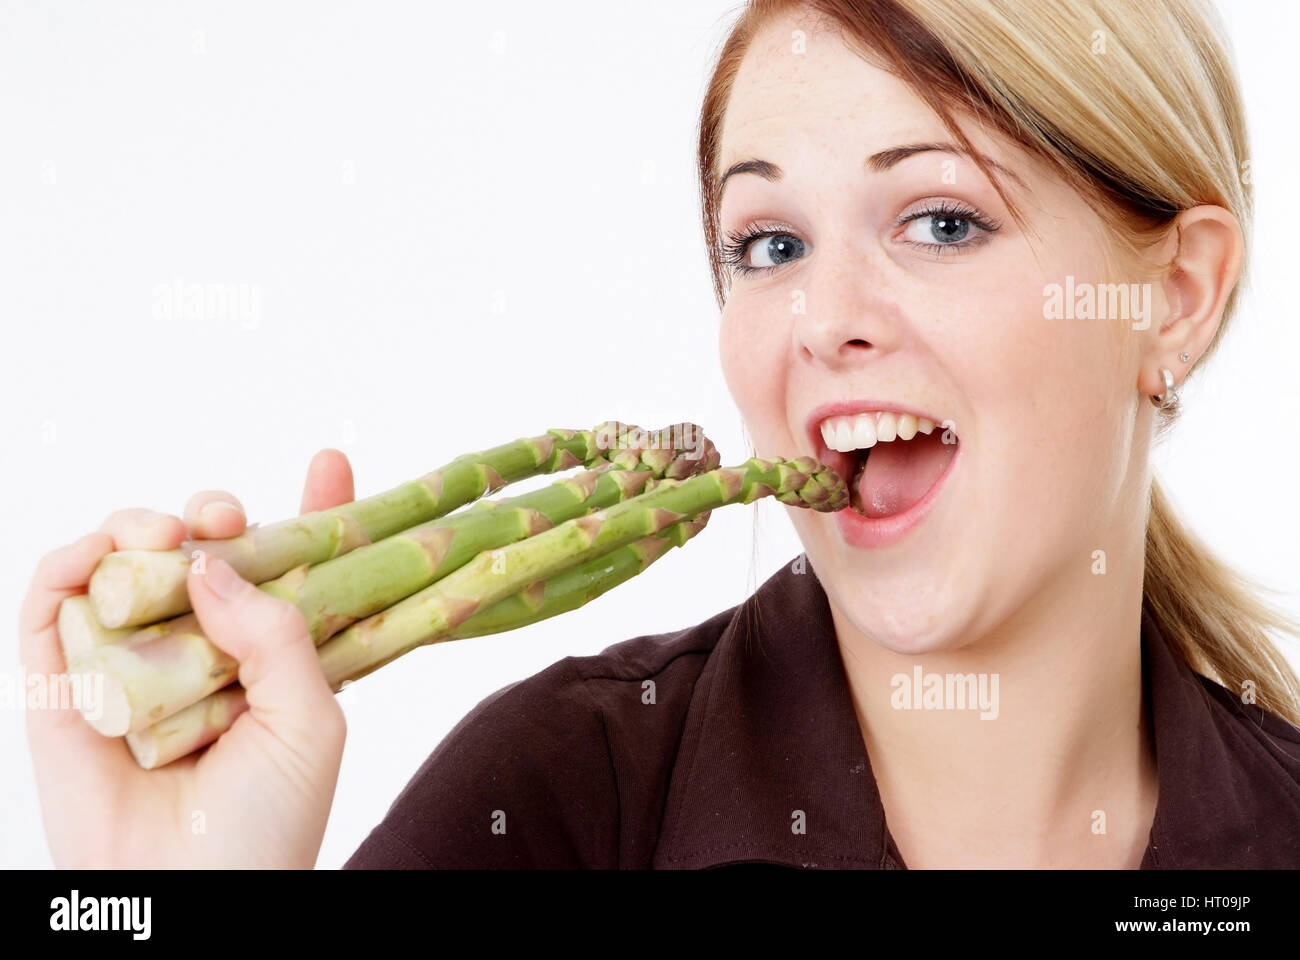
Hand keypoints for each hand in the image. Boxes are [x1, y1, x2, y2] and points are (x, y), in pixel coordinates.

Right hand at [20, 449, 355, 867]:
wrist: (195, 902)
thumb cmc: (268, 822)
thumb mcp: (311, 717)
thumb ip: (278, 631)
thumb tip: (211, 562)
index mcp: (271, 659)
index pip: (290, 571)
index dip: (311, 513)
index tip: (329, 462)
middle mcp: (202, 653)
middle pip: (201, 556)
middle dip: (213, 516)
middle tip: (223, 516)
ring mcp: (132, 667)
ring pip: (124, 568)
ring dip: (138, 529)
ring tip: (163, 536)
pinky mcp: (64, 688)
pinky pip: (50, 610)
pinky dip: (65, 568)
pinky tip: (98, 555)